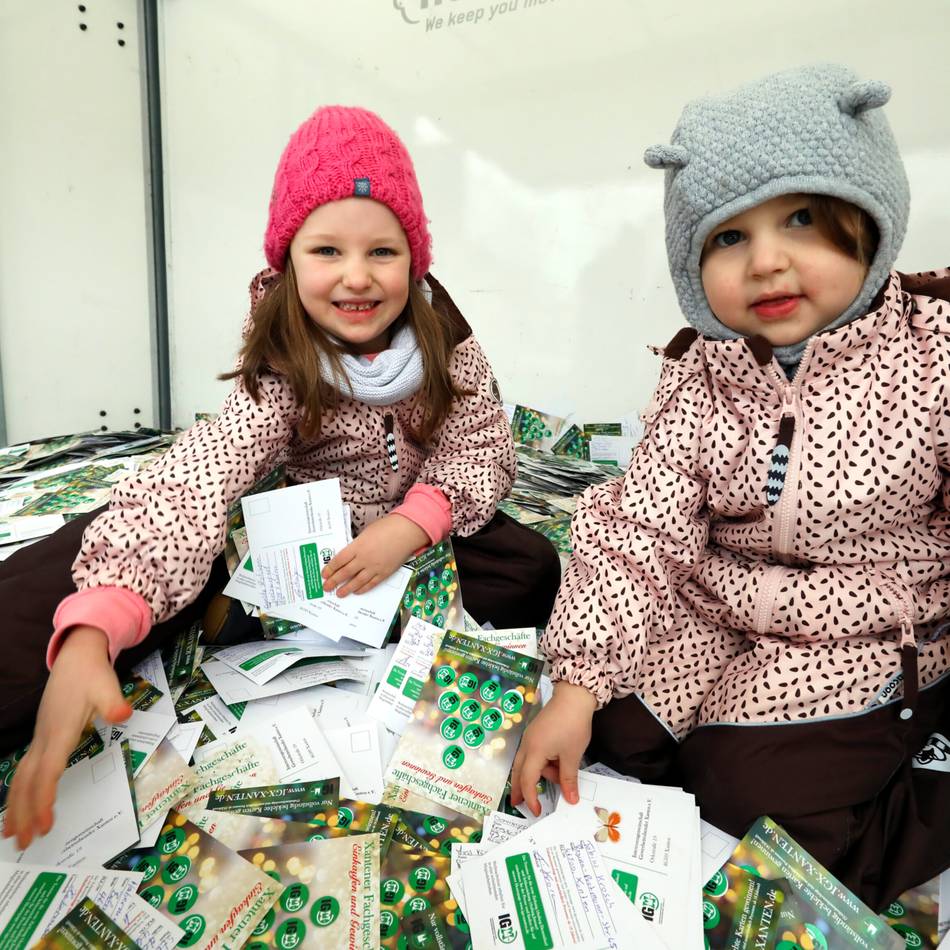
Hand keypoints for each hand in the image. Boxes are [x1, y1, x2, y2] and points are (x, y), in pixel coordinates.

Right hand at [2, 626, 130, 849]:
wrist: (76, 657)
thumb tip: (123, 715)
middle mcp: (44, 739)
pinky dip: (19, 791)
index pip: (48, 771)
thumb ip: (113, 703)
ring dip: (16, 807)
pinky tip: (18, 806)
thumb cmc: (92, 674)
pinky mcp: (42, 738)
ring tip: (12, 836)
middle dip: (24, 814)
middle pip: (27, 782)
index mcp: (59, 731)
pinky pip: (25, 771)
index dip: (43, 798)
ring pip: (21, 778)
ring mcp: (40, 739)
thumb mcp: (106, 686)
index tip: (44, 824)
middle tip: (25, 844)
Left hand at [322, 514, 428, 596]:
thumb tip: (349, 556)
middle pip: (345, 572)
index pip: (339, 560)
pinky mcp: (385, 572)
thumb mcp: (366, 533)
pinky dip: (363, 588)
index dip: (330, 569)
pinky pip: (371, 583)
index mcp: (357, 546)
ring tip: (339, 594)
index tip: (324, 574)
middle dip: (334, 581)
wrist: (406, 532)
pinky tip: (357, 591)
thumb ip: (357, 545)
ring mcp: (375, 567)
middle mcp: (364, 558)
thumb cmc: (387, 527)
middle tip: (326, 587)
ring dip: (347, 588)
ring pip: (357, 581)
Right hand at [510, 681, 596, 814]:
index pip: (528, 780)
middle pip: (519, 771)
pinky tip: (555, 765)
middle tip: (518, 803)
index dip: (531, 798)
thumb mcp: (572, 755)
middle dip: (519, 788)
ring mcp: (530, 737)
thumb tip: (571, 799)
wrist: (574, 697)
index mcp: (534, 751)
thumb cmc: (573, 725)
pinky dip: (541, 763)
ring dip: (539, 774)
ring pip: (527, 762)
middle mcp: (527, 744)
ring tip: (559, 777)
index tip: (537, 811)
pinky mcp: (536, 732)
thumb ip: (569, 779)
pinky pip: (533, 753)